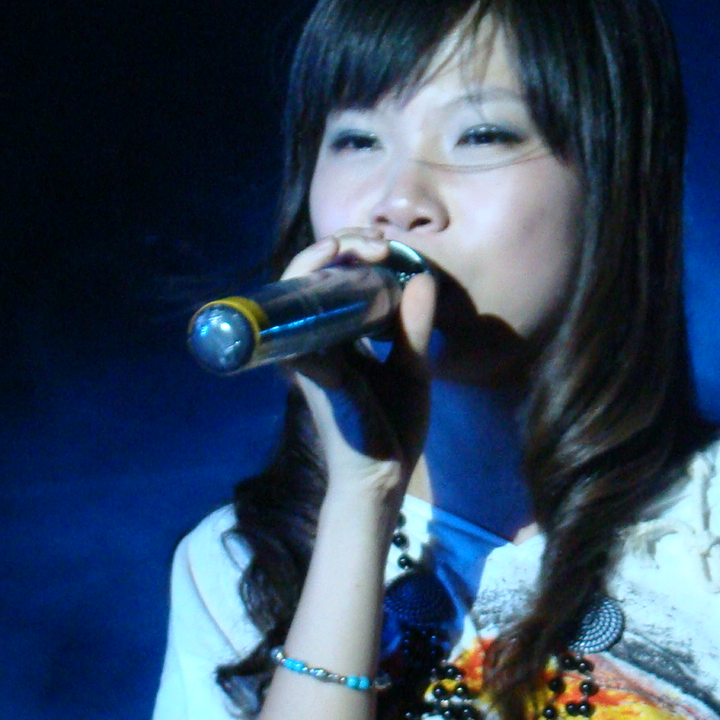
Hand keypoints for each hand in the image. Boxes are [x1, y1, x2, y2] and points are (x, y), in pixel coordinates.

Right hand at [279, 229, 437, 508]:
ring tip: (358, 246)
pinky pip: (296, 320)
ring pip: (297, 288)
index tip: (386, 246)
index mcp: (341, 338)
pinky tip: (335, 270)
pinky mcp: (311, 368)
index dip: (353, 253)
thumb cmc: (394, 426)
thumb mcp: (413, 368)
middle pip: (310, 274)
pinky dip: (310, 286)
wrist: (384, 476)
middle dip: (341, 244)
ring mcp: (309, 352)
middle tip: (376, 242)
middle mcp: (318, 340)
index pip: (333, 282)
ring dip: (323, 256)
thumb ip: (414, 327)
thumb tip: (422, 280)